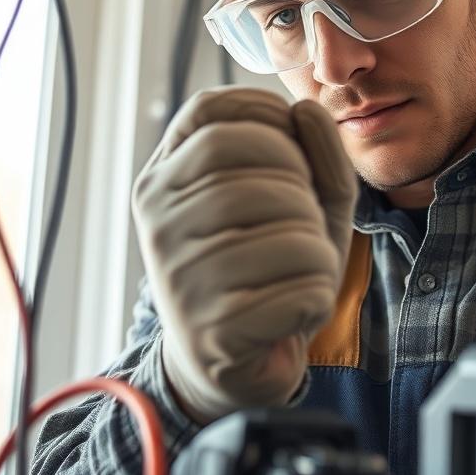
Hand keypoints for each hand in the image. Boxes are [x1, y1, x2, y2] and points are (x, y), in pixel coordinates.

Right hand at [132, 87, 356, 423]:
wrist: (234, 366)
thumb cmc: (269, 267)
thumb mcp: (302, 198)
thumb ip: (315, 149)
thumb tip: (307, 108)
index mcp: (163, 177)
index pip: (211, 109)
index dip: (269, 116)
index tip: (296, 151)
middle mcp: (157, 218)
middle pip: (252, 158)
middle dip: (302, 185)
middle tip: (305, 223)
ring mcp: (178, 274)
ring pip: (286, 225)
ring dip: (318, 246)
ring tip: (301, 270)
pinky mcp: (211, 330)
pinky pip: (300, 288)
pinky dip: (318, 295)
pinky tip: (294, 311)